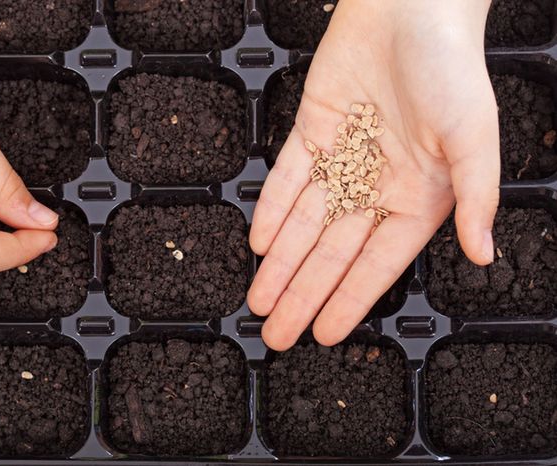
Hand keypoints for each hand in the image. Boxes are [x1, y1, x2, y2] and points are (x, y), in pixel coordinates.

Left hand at [249, 0, 499, 349]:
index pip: (376, 263)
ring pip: (303, 222)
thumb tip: (484, 254)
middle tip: (277, 334)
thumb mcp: (474, 137)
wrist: (411, 6)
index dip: (350, 299)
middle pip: (331, 253)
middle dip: (303, 294)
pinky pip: (287, 178)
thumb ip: (477, 197)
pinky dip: (271, 209)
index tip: (326, 333)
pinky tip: (259, 242)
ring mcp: (341, 159)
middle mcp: (375, 185)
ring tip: (259, 300)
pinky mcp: (312, 131)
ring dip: (279, 263)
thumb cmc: (452, 68)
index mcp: (418, 196)